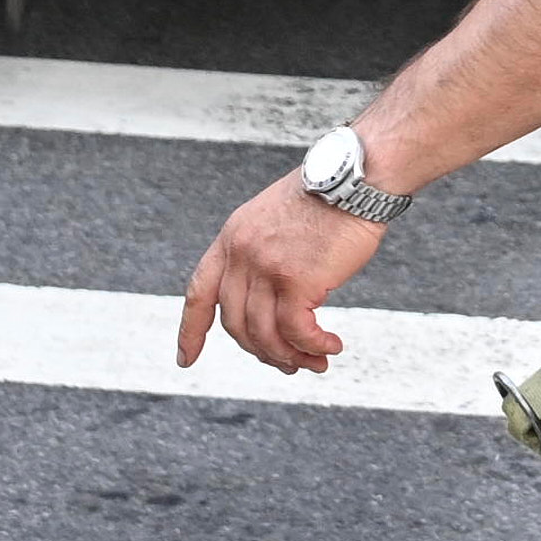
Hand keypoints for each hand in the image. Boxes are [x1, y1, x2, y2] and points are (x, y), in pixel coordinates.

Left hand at [179, 177, 393, 374]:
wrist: (356, 177)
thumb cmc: (329, 196)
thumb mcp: (276, 220)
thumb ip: (263, 256)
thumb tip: (271, 306)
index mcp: (232, 237)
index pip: (199, 293)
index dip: (190, 331)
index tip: (184, 359)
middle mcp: (241, 253)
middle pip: (235, 324)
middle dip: (261, 352)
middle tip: (290, 363)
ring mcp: (266, 267)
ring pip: (265, 334)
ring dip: (291, 356)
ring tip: (316, 361)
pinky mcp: (296, 280)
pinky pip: (296, 332)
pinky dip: (313, 347)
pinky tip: (331, 347)